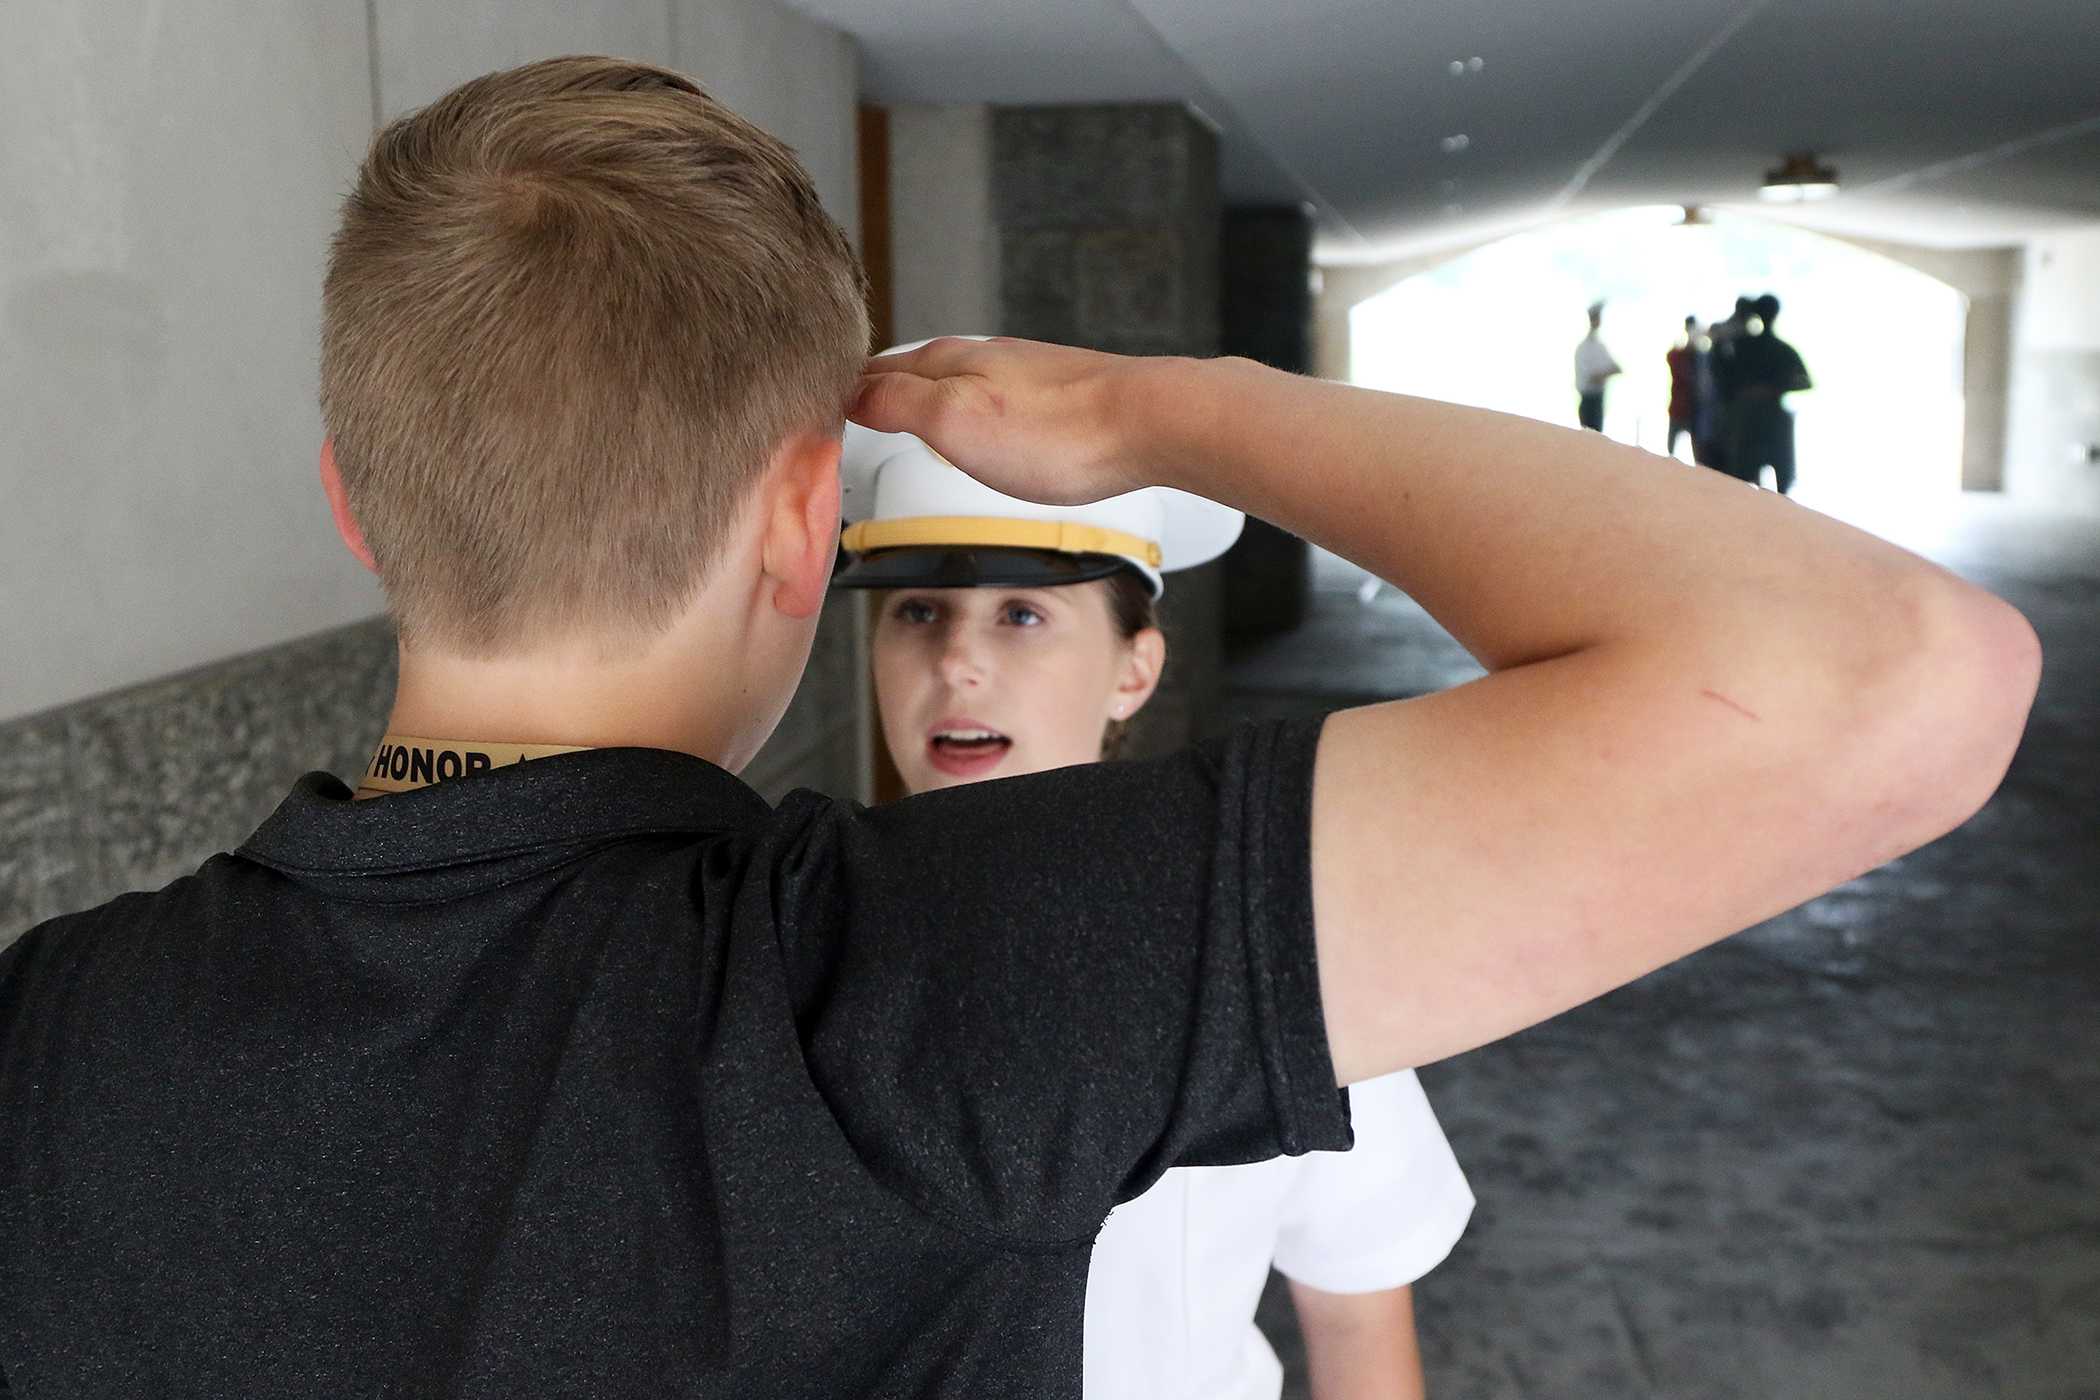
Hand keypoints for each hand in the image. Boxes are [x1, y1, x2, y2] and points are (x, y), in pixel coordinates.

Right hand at [847, 337, 1176, 505]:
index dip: (843, 391)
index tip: (815, 408)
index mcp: (949, 362)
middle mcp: (983, 359)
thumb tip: (848, 391)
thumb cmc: (1058, 431)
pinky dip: (970, 415)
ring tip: (902, 418)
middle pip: (914, 373)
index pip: (876, 371)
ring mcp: (1022, 375)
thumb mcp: (954, 422)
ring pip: (956, 384)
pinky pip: (994, 401)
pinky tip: (978, 431)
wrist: (1147, 424)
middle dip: (881, 391)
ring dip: (925, 401)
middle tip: (847, 410)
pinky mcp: (1056, 396)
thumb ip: (898, 403)